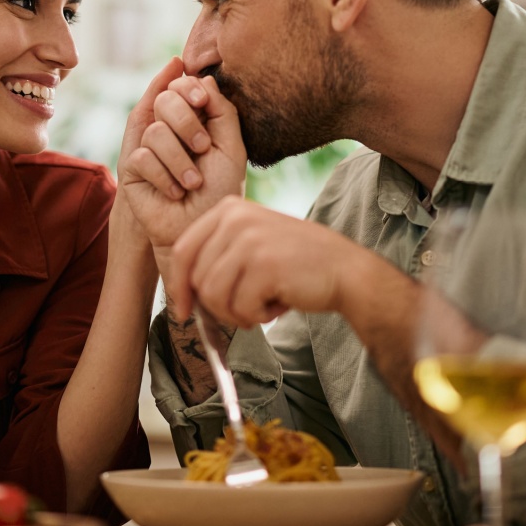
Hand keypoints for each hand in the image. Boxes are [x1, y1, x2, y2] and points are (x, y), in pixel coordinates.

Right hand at [119, 59, 246, 260]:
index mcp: (193, 120)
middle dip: (187, 123)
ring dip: (180, 161)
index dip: (188, 88)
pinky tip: (175, 194)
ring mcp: (149, 148)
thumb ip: (221, 110)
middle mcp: (169, 130)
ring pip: (156, 132)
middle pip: (164, 100)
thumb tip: (202, 77)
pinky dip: (165, 178)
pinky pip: (143, 157)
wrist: (202, 227)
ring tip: (193, 183)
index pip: (181, 87)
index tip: (202, 101)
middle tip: (203, 148)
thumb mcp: (231, 147)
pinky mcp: (133, 169)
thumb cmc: (220, 191)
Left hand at [169, 197, 379, 326]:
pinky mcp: (265, 266)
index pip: (183, 250)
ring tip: (264, 304)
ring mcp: (250, 241)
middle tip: (246, 310)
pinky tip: (279, 303)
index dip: (179, 286)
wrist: (346, 271)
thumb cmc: (297, 264)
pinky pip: (240, 308)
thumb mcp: (252, 243)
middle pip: (197, 279)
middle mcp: (236, 219)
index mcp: (229, 209)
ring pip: (214, 297)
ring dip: (238, 313)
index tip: (183, 310)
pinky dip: (258, 316)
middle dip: (217, 307)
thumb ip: (218, 256)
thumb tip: (182, 294)